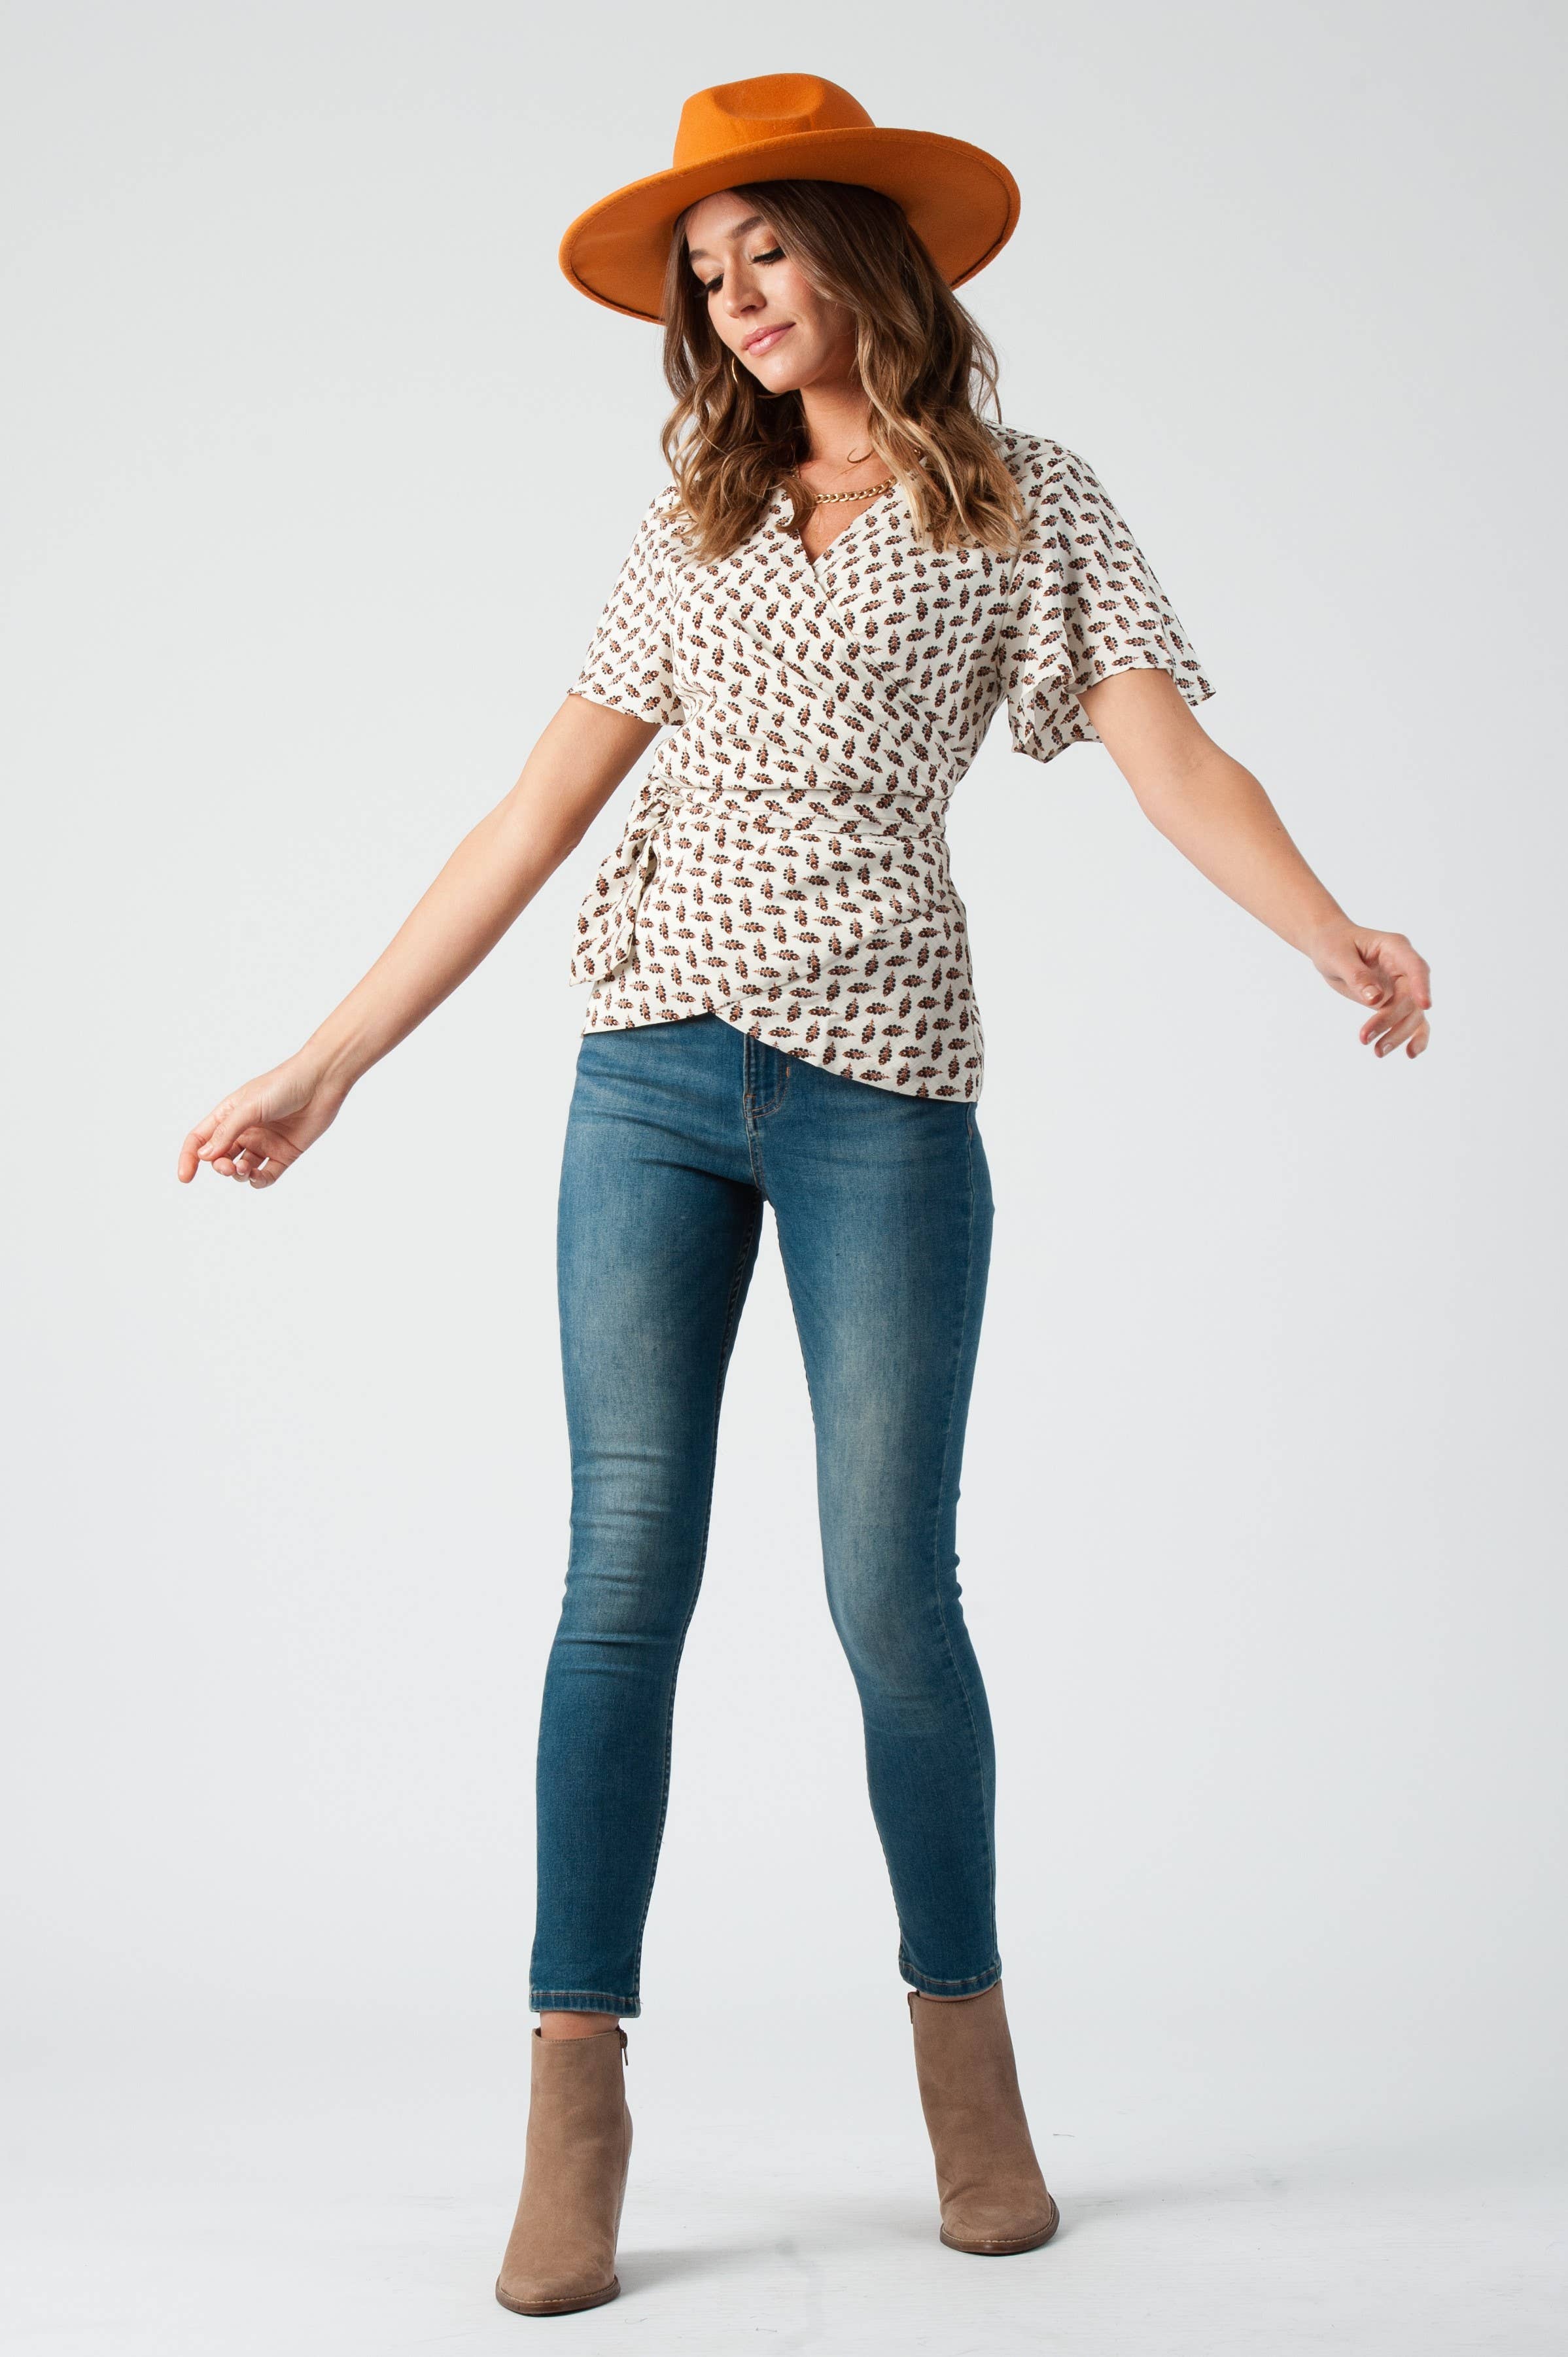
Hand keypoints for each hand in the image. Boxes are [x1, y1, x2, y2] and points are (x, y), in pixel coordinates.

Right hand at [176, 1052, 348, 1187]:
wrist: (321, 1082)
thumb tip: (204, 1156)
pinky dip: (259, 1180)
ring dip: (238, 1175)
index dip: (190, 1158)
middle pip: (221, 1157)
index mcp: (230, 1114)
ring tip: (244, 1169)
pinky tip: (257, 1177)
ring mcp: (264, 1143)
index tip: (185, 1177)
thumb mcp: (249, 1107)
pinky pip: (267, 1174)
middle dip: (219, 1167)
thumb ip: (227, 1132)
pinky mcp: (285, 1153)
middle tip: (227, 1167)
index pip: (201, 1139)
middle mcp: (245, 1130)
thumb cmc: (283, 1085)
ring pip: (242, 1169)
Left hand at [1307, 922, 1431, 1059]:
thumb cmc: (1333, 944)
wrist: (1328, 946)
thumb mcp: (1337, 956)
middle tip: (1364, 1038)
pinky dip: (1413, 1037)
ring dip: (1397, 1034)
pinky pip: (1411, 1021)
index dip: (1422, 986)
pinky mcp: (1395, 1001)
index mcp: (1394, 948)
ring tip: (1377, 1052)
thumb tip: (1375, 1000)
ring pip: (1411, 1014)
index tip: (1424, 1006)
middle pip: (1410, 997)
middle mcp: (1403, 967)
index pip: (1415, 967)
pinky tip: (1410, 1053)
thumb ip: (1357, 976)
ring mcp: (1402, 985)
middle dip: (1391, 1020)